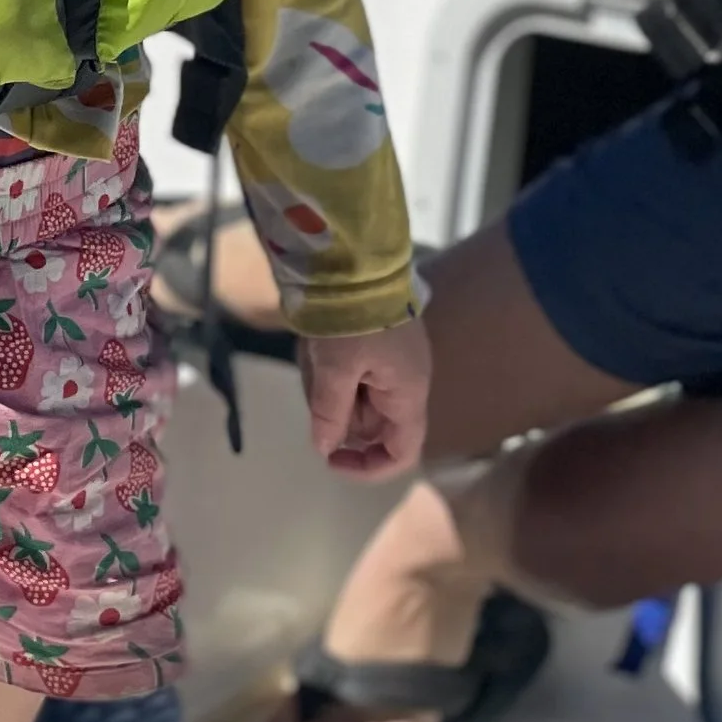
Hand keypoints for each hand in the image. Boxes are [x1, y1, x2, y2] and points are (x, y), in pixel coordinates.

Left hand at [298, 316, 431, 478]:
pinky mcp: (377, 337)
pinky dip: (330, 364)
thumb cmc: (351, 318)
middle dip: (337, 412)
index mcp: (407, 392)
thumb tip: (325, 448)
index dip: (370, 467)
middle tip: (315, 383)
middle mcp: (406, 379)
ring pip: (356, 393)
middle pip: (372, 421)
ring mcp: (392, 356)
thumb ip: (331, 413)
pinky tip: (315, 342)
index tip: (333, 460)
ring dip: (329, 383)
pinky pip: (351, 366)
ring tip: (314, 352)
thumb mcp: (335, 369)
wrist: (356, 254)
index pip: (402, 451)